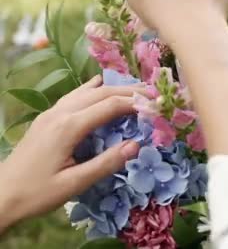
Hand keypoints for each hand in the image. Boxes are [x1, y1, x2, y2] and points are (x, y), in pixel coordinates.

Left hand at [0, 76, 145, 231]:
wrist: (0, 195)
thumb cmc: (37, 193)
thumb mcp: (74, 184)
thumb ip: (106, 163)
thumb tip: (136, 145)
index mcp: (69, 127)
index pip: (110, 106)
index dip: (136, 103)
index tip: (157, 105)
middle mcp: (60, 113)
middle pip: (101, 92)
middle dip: (129, 91)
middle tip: (154, 93)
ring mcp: (51, 113)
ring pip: (87, 91)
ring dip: (113, 88)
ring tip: (134, 89)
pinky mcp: (47, 118)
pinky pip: (74, 95)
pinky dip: (93, 89)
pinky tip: (99, 86)